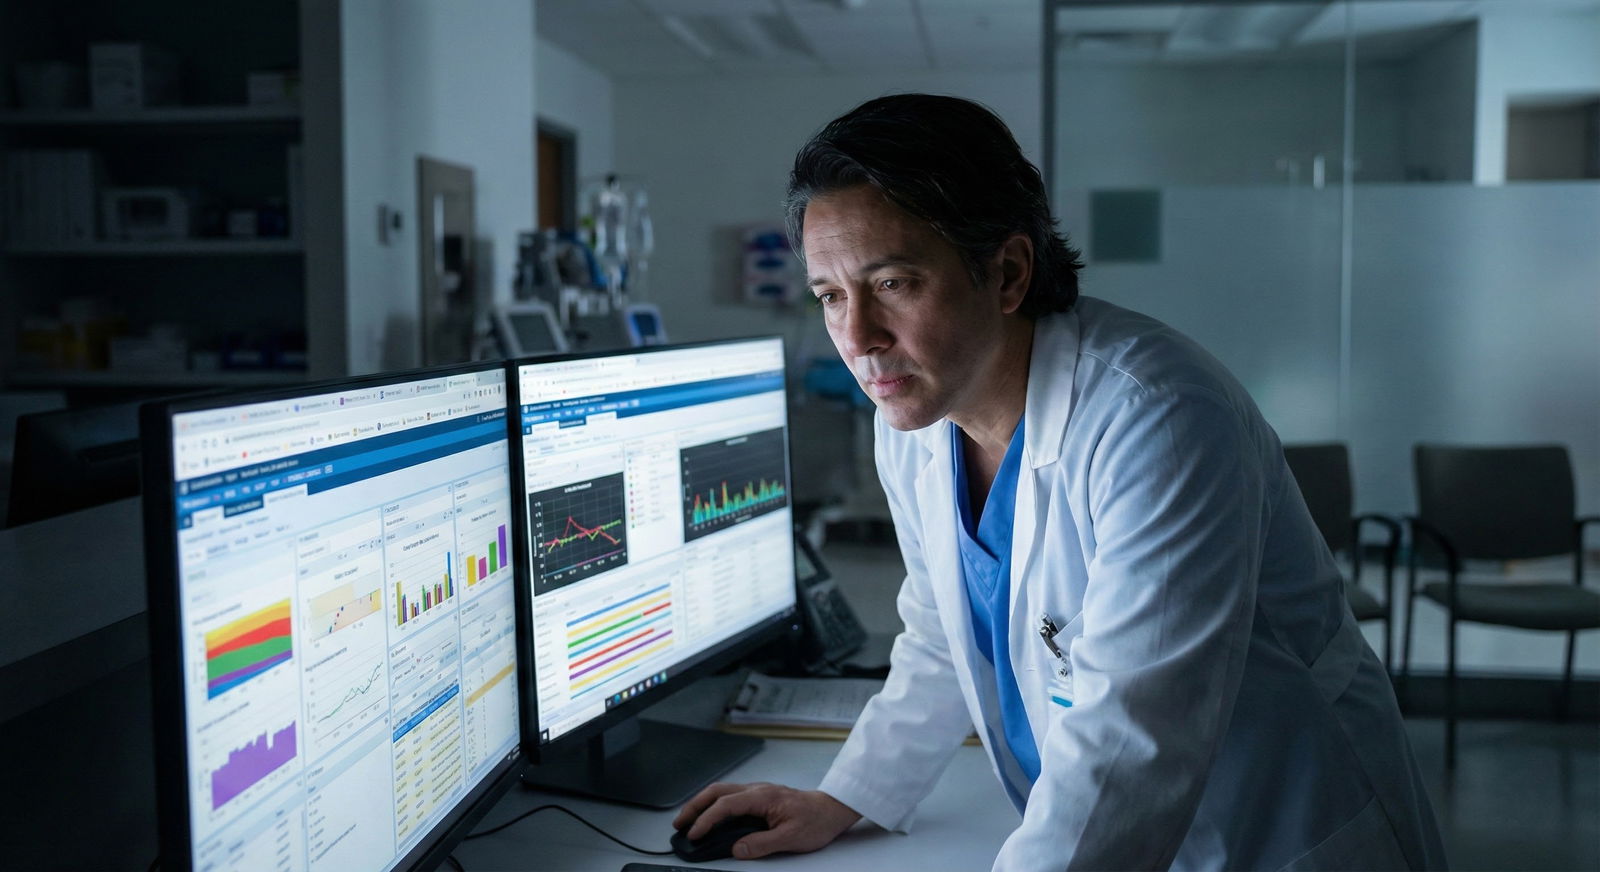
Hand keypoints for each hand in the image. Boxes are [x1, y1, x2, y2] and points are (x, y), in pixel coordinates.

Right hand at [673, 781, 861, 859]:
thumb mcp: (791, 838)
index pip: (725, 805)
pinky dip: (714, 805)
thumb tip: (737, 849)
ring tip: (688, 821)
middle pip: (717, 792)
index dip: (706, 820)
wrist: (832, 809)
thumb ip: (762, 844)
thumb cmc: (816, 821)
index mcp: (762, 797)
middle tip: (679, 824)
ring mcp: (757, 791)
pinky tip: (710, 816)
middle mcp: (757, 789)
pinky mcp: (759, 797)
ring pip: (721, 792)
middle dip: (694, 807)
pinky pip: (730, 796)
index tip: (694, 834)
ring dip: (702, 804)